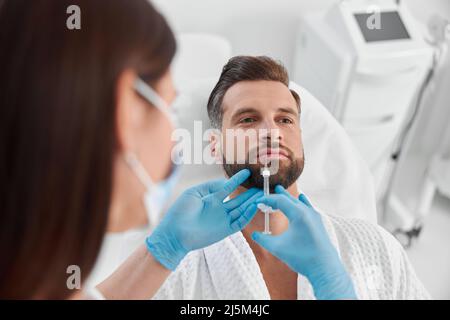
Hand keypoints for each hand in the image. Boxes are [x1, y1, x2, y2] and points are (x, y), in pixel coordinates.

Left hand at [146, 169, 261, 270]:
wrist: (173, 232)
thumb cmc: (179, 212)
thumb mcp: (194, 193)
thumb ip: (210, 187)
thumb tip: (225, 182)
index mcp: (211, 200)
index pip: (228, 188)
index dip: (237, 180)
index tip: (247, 172)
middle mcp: (219, 209)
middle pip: (239, 200)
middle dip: (250, 194)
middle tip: (262, 186)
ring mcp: (223, 220)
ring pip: (242, 210)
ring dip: (252, 203)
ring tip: (262, 194)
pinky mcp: (224, 231)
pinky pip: (239, 222)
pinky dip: (247, 215)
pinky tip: (254, 207)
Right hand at [252, 185, 356, 299]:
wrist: (325, 269)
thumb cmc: (302, 257)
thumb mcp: (278, 248)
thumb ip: (263, 239)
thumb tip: (254, 234)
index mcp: (298, 214)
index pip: (279, 200)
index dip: (267, 199)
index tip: (257, 202)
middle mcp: (308, 212)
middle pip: (290, 198)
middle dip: (278, 195)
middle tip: (269, 189)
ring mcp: (315, 217)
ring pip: (299, 202)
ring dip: (289, 198)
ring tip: (282, 192)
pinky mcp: (319, 224)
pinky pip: (308, 207)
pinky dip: (301, 202)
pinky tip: (302, 199)